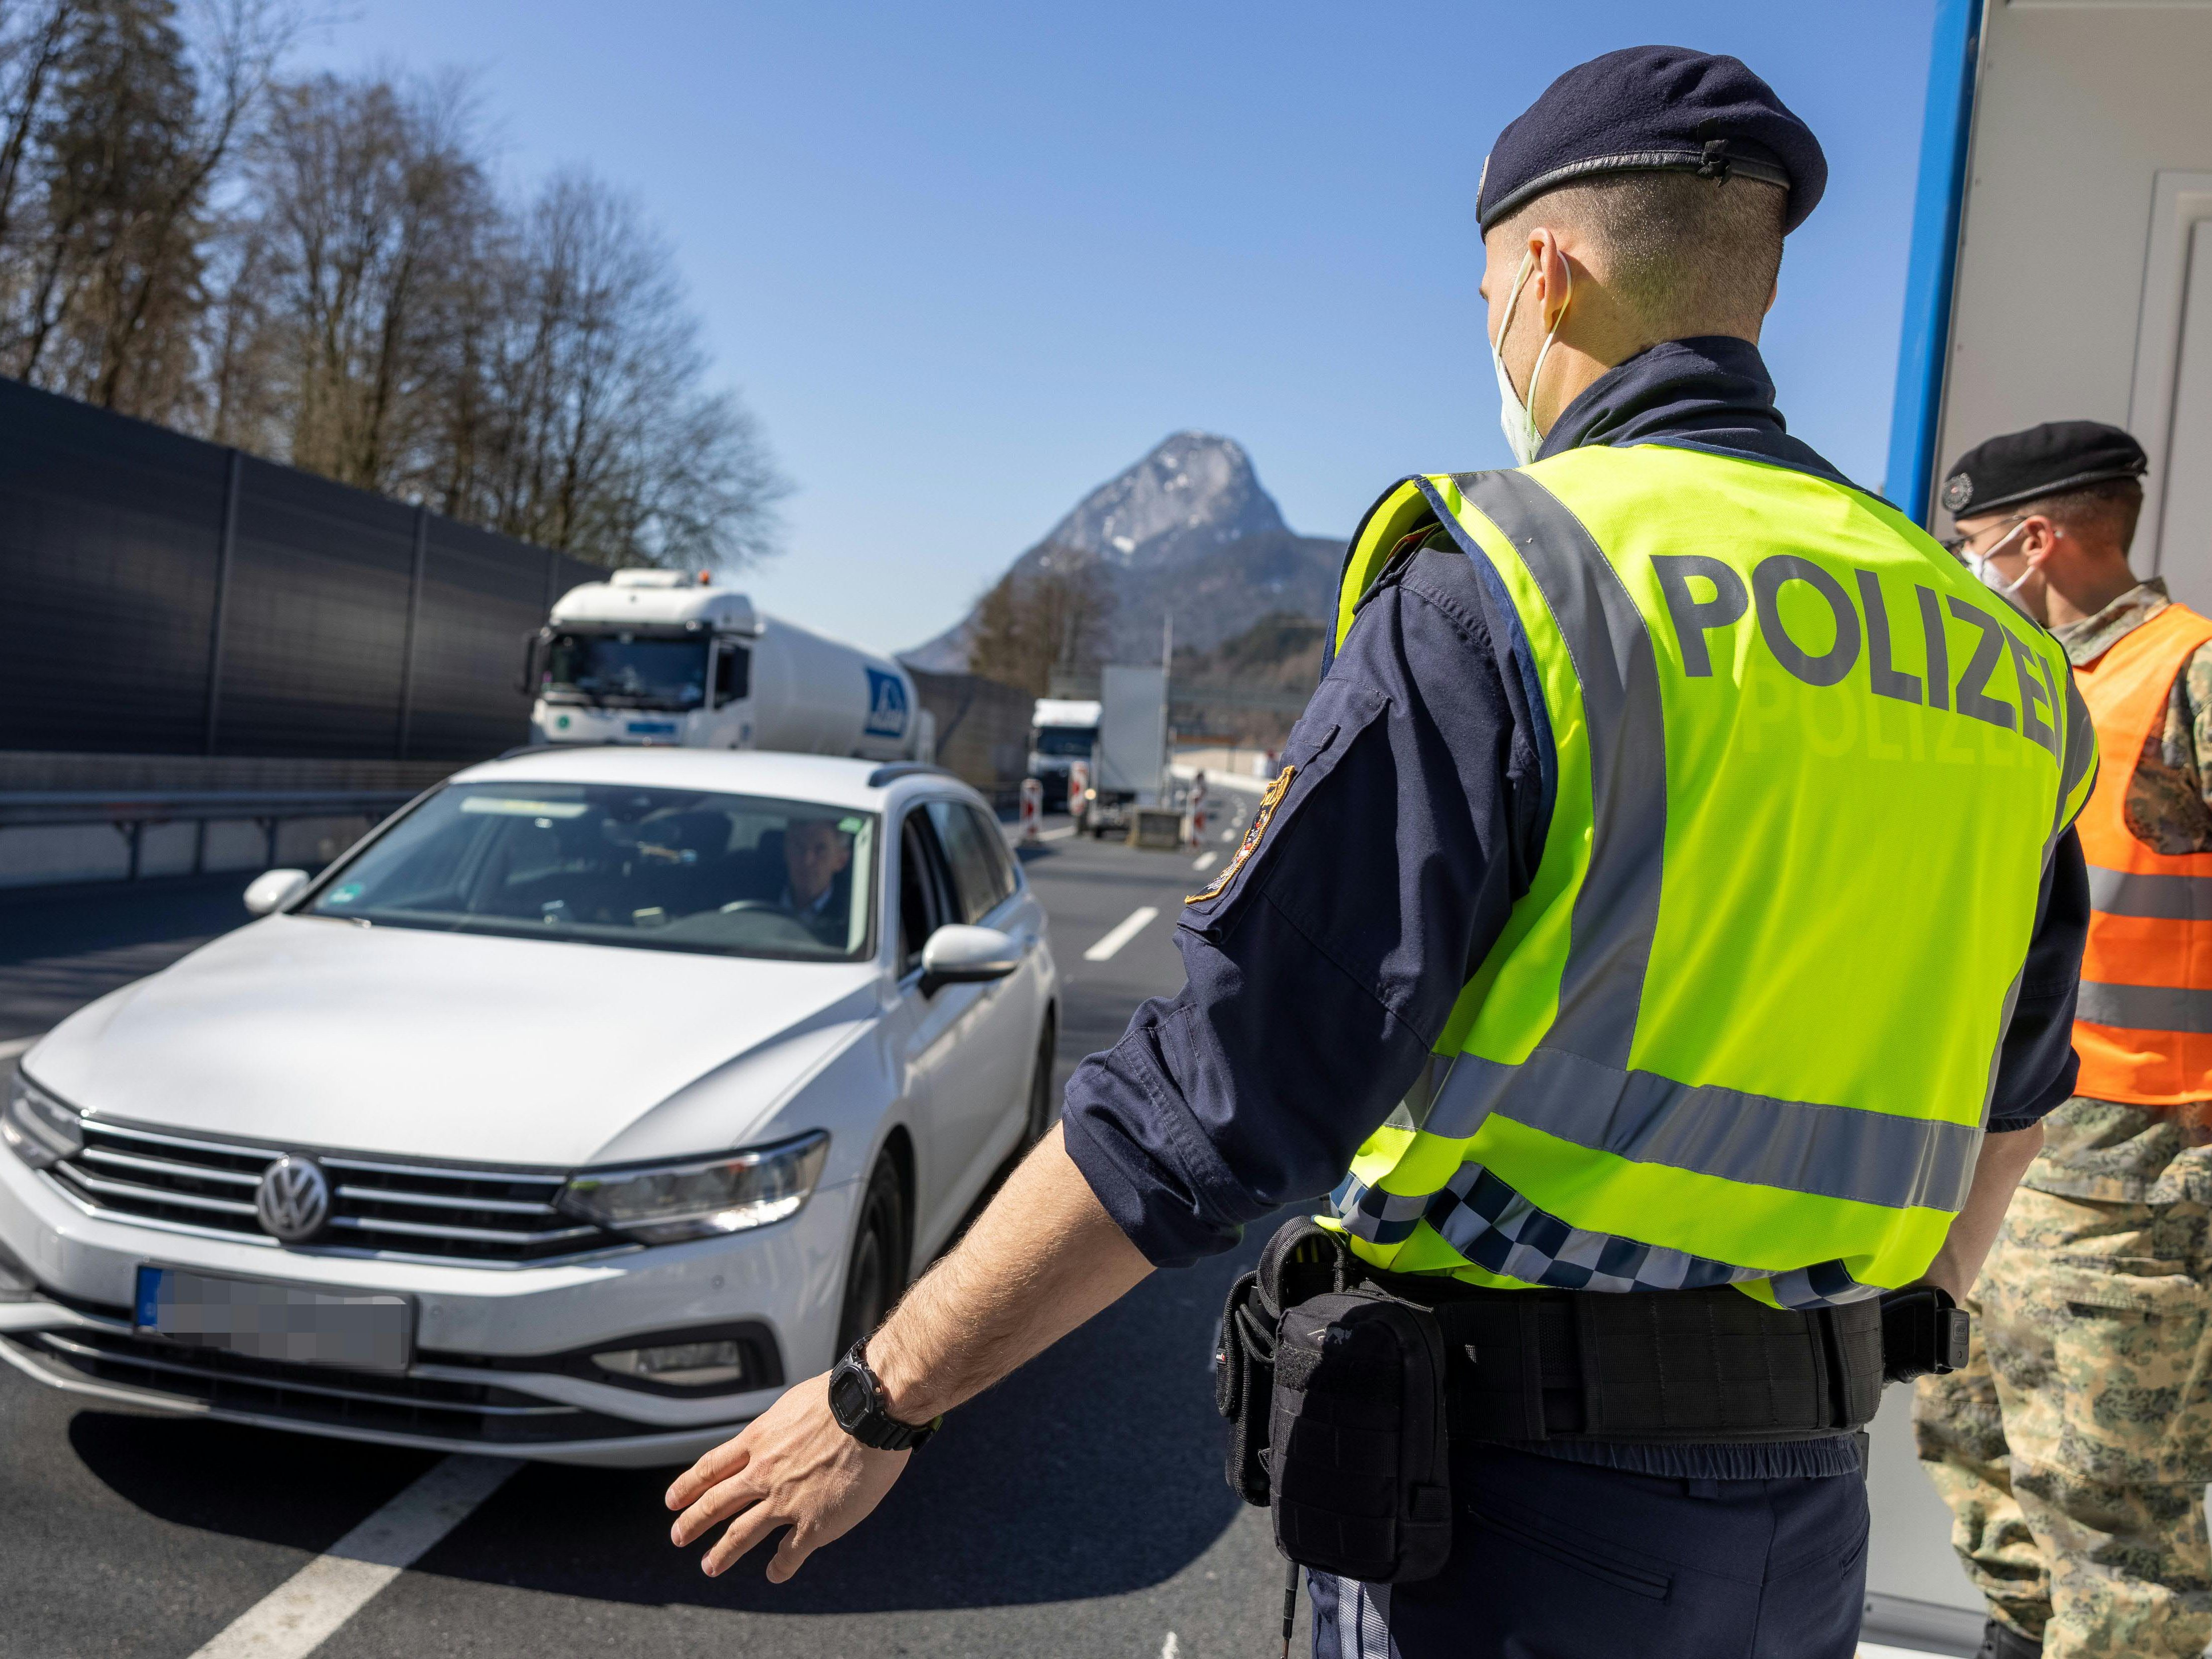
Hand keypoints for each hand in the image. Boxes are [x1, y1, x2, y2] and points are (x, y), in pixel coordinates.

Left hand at [666, 1374, 909, 1579]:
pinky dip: (779, 1568)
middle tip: (678, 1536)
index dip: (688, 1485)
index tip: (672, 1500)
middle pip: (716, 1502)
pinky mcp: (815, 1523)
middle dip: (693, 1522)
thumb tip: (780, 1433)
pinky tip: (774, 1574)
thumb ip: (781, 1427)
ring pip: (742, 1534)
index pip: (711, 1467)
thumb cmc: (842, 1398)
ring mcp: (786, 1500)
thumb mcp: (794, 1404)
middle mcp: (764, 1472)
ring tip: (710, 1566)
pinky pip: (790, 1554)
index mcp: (759, 1440)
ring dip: (722, 1553)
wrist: (871, 1410)